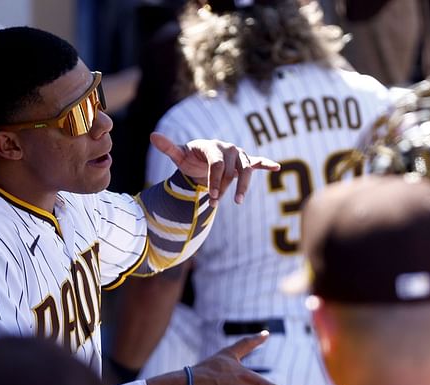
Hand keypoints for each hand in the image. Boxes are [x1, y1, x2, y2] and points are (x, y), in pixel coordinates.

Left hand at [150, 132, 279, 206]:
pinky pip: (257, 162)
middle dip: (223, 188)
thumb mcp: (179, 155)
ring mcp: (239, 155)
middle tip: (213, 203)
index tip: (210, 197)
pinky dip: (267, 163)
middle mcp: (229, 148)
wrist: (203, 159)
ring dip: (242, 186)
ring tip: (237, 201)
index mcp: (213, 146)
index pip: (217, 164)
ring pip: (245, 170)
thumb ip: (168, 147)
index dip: (214, 181)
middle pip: (231, 171)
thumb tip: (152, 135)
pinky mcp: (246, 161)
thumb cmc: (190, 158)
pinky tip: (276, 167)